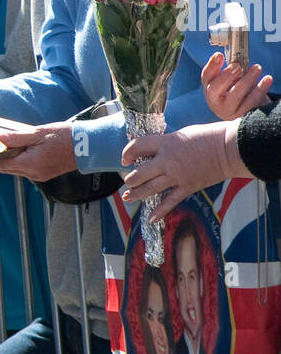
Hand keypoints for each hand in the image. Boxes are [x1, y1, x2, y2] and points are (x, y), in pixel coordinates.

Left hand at [0, 122, 76, 181]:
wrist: (87, 146)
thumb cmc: (65, 137)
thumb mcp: (38, 133)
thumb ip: (17, 137)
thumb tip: (0, 139)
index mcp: (30, 163)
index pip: (2, 164)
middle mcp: (33, 173)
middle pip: (8, 169)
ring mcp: (40, 175)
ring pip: (17, 170)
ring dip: (9, 162)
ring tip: (3, 150)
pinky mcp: (45, 174)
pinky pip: (26, 170)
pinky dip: (19, 162)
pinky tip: (20, 153)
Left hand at [121, 122, 244, 214]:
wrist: (229, 148)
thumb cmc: (208, 137)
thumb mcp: (181, 134)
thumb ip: (166, 144)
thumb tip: (155, 152)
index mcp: (165, 143)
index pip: (137, 147)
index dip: (127, 153)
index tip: (125, 159)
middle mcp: (167, 161)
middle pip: (139, 173)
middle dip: (130, 179)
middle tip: (128, 181)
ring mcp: (176, 176)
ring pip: (149, 188)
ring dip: (136, 194)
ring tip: (128, 197)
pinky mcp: (187, 187)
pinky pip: (170, 202)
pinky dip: (159, 211)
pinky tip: (150, 218)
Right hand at [201, 50, 271, 119]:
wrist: (248, 111)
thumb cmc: (240, 92)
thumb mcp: (234, 81)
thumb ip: (234, 71)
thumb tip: (240, 60)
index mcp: (211, 89)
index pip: (206, 77)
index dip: (211, 66)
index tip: (219, 55)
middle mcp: (215, 101)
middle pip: (214, 89)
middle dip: (226, 76)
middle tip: (238, 66)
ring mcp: (228, 111)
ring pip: (235, 96)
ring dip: (246, 80)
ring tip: (257, 68)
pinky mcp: (241, 116)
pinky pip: (251, 102)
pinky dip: (260, 89)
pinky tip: (267, 79)